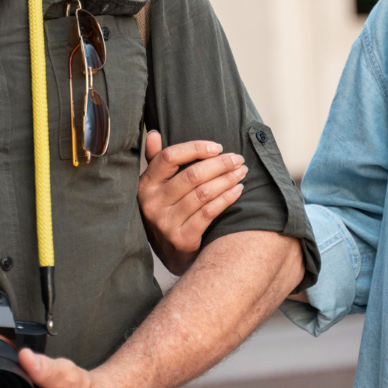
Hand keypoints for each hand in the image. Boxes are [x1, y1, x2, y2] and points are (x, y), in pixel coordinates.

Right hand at [138, 130, 247, 274]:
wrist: (169, 254)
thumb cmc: (167, 211)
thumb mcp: (155, 187)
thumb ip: (156, 161)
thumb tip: (155, 134)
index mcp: (145, 185)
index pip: (169, 157)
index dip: (195, 148)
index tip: (217, 147)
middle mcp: (152, 203)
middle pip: (191, 175)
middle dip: (219, 164)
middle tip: (238, 159)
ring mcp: (166, 223)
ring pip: (203, 194)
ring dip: (227, 180)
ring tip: (241, 172)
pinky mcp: (182, 239)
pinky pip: (209, 213)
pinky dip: (226, 199)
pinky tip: (238, 190)